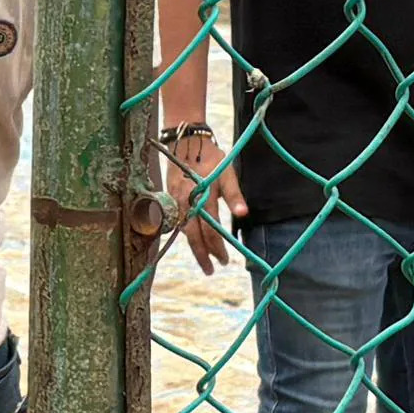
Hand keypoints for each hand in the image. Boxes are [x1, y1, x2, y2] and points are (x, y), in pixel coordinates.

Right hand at [165, 123, 244, 274]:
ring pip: (184, 231)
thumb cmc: (211, 157)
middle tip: (211, 270)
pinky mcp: (169, 199)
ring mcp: (175, 202)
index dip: (218, 247)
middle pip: (193, 236)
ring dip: (194, 247)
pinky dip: (187, 234)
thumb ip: (234, 195)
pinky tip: (194, 240)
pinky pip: (178, 222)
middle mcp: (185, 202)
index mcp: (201, 196)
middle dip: (203, 255)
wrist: (186, 142)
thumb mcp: (226, 173)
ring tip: (205, 260)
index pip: (210, 230)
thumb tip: (243, 215)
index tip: (226, 260)